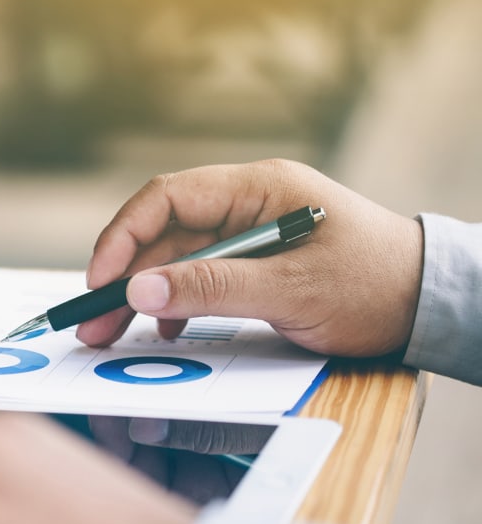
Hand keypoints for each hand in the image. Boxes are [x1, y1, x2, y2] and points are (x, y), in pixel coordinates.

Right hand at [76, 159, 424, 356]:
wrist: (432, 305)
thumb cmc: (375, 286)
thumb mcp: (290, 289)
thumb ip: (210, 287)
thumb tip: (137, 290)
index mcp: (258, 188)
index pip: (166, 199)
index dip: (122, 237)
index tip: (100, 282)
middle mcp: (247, 204)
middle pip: (162, 234)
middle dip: (123, 278)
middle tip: (91, 324)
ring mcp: (249, 234)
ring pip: (174, 259)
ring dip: (141, 295)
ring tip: (111, 335)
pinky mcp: (254, 264)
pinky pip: (198, 277)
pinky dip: (173, 303)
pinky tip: (163, 331)